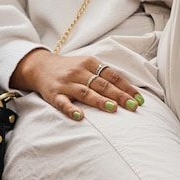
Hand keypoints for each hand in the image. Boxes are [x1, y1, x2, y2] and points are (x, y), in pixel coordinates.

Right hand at [10, 49, 142, 120]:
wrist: (40, 66)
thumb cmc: (70, 68)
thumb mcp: (87, 65)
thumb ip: (104, 75)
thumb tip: (128, 90)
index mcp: (90, 63)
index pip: (112, 75)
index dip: (126, 87)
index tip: (139, 99)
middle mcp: (79, 72)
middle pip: (102, 84)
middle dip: (119, 95)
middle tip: (133, 106)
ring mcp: (66, 84)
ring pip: (85, 92)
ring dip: (100, 101)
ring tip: (113, 109)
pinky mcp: (54, 94)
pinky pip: (63, 103)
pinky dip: (72, 109)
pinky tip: (81, 117)